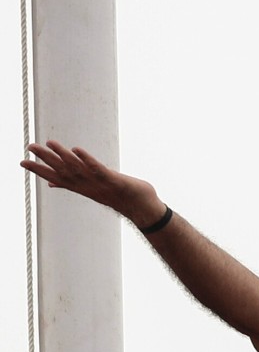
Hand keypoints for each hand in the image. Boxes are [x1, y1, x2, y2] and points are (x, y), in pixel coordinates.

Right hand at [22, 140, 164, 226]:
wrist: (144, 209)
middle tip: (29, 146)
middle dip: (46, 159)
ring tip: (50, 142)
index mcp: (83, 188)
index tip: (22, 162)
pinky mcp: (114, 181)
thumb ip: (74, 184)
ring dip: (64, 156)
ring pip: (78, 169)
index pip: (57, 178)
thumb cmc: (119, 198)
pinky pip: (99, 170)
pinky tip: (78, 149)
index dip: (39, 170)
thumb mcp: (94, 191)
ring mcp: (100, 184)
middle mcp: (88, 186)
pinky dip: (88, 160)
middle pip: (64, 171)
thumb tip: (53, 183)